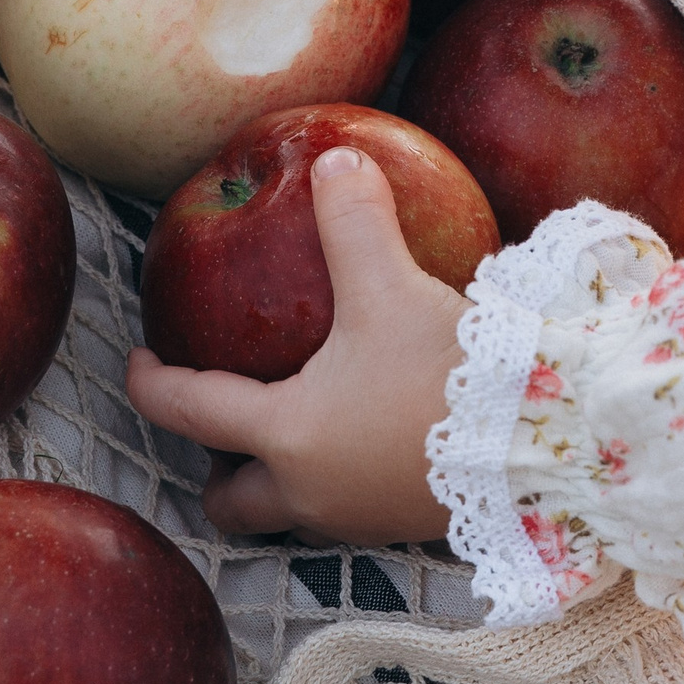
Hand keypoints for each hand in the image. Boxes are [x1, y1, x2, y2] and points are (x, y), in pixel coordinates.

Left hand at [126, 146, 465, 544]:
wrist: (546, 448)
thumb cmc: (447, 376)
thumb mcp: (390, 288)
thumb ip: (354, 222)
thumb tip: (333, 159)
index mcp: (285, 434)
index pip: (189, 409)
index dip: (149, 383)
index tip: (136, 360)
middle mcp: (310, 491)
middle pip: (232, 501)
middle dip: (218, 470)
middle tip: (224, 421)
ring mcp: (359, 518)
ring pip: (292, 511)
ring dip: (281, 477)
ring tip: (298, 422)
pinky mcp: (408, 524)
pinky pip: (350, 506)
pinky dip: (341, 475)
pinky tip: (372, 430)